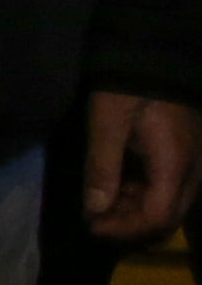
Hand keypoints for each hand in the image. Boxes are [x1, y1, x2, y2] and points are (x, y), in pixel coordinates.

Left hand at [86, 91, 197, 241]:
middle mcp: (192, 172)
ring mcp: (193, 166)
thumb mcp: (107, 122)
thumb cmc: (128, 87)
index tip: (92, 226)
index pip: (157, 217)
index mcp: (174, 165)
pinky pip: (170, 190)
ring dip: (136, 212)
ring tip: (101, 202)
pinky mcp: (186, 158)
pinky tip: (118, 186)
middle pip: (168, 219)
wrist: (155, 55)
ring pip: (170, 206)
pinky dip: (144, 196)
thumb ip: (102, 167)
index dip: (125, 229)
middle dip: (130, 226)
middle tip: (94, 217)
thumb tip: (95, 209)